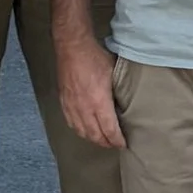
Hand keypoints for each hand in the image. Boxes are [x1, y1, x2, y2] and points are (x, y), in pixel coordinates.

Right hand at [58, 30, 124, 151]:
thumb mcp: (114, 73)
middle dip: (106, 143)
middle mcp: (84, 109)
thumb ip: (119, 91)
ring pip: (82, 132)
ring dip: (93, 139)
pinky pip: (71, 124)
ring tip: (102, 140)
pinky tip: (85, 131)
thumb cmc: (95, 58)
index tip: (124, 144)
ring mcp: (72, 107)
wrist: (72, 48)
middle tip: (114, 144)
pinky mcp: (64, 103)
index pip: (109, 130)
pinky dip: (80, 131)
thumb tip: (127, 101)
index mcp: (99, 102)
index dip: (117, 140)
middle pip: (95, 135)